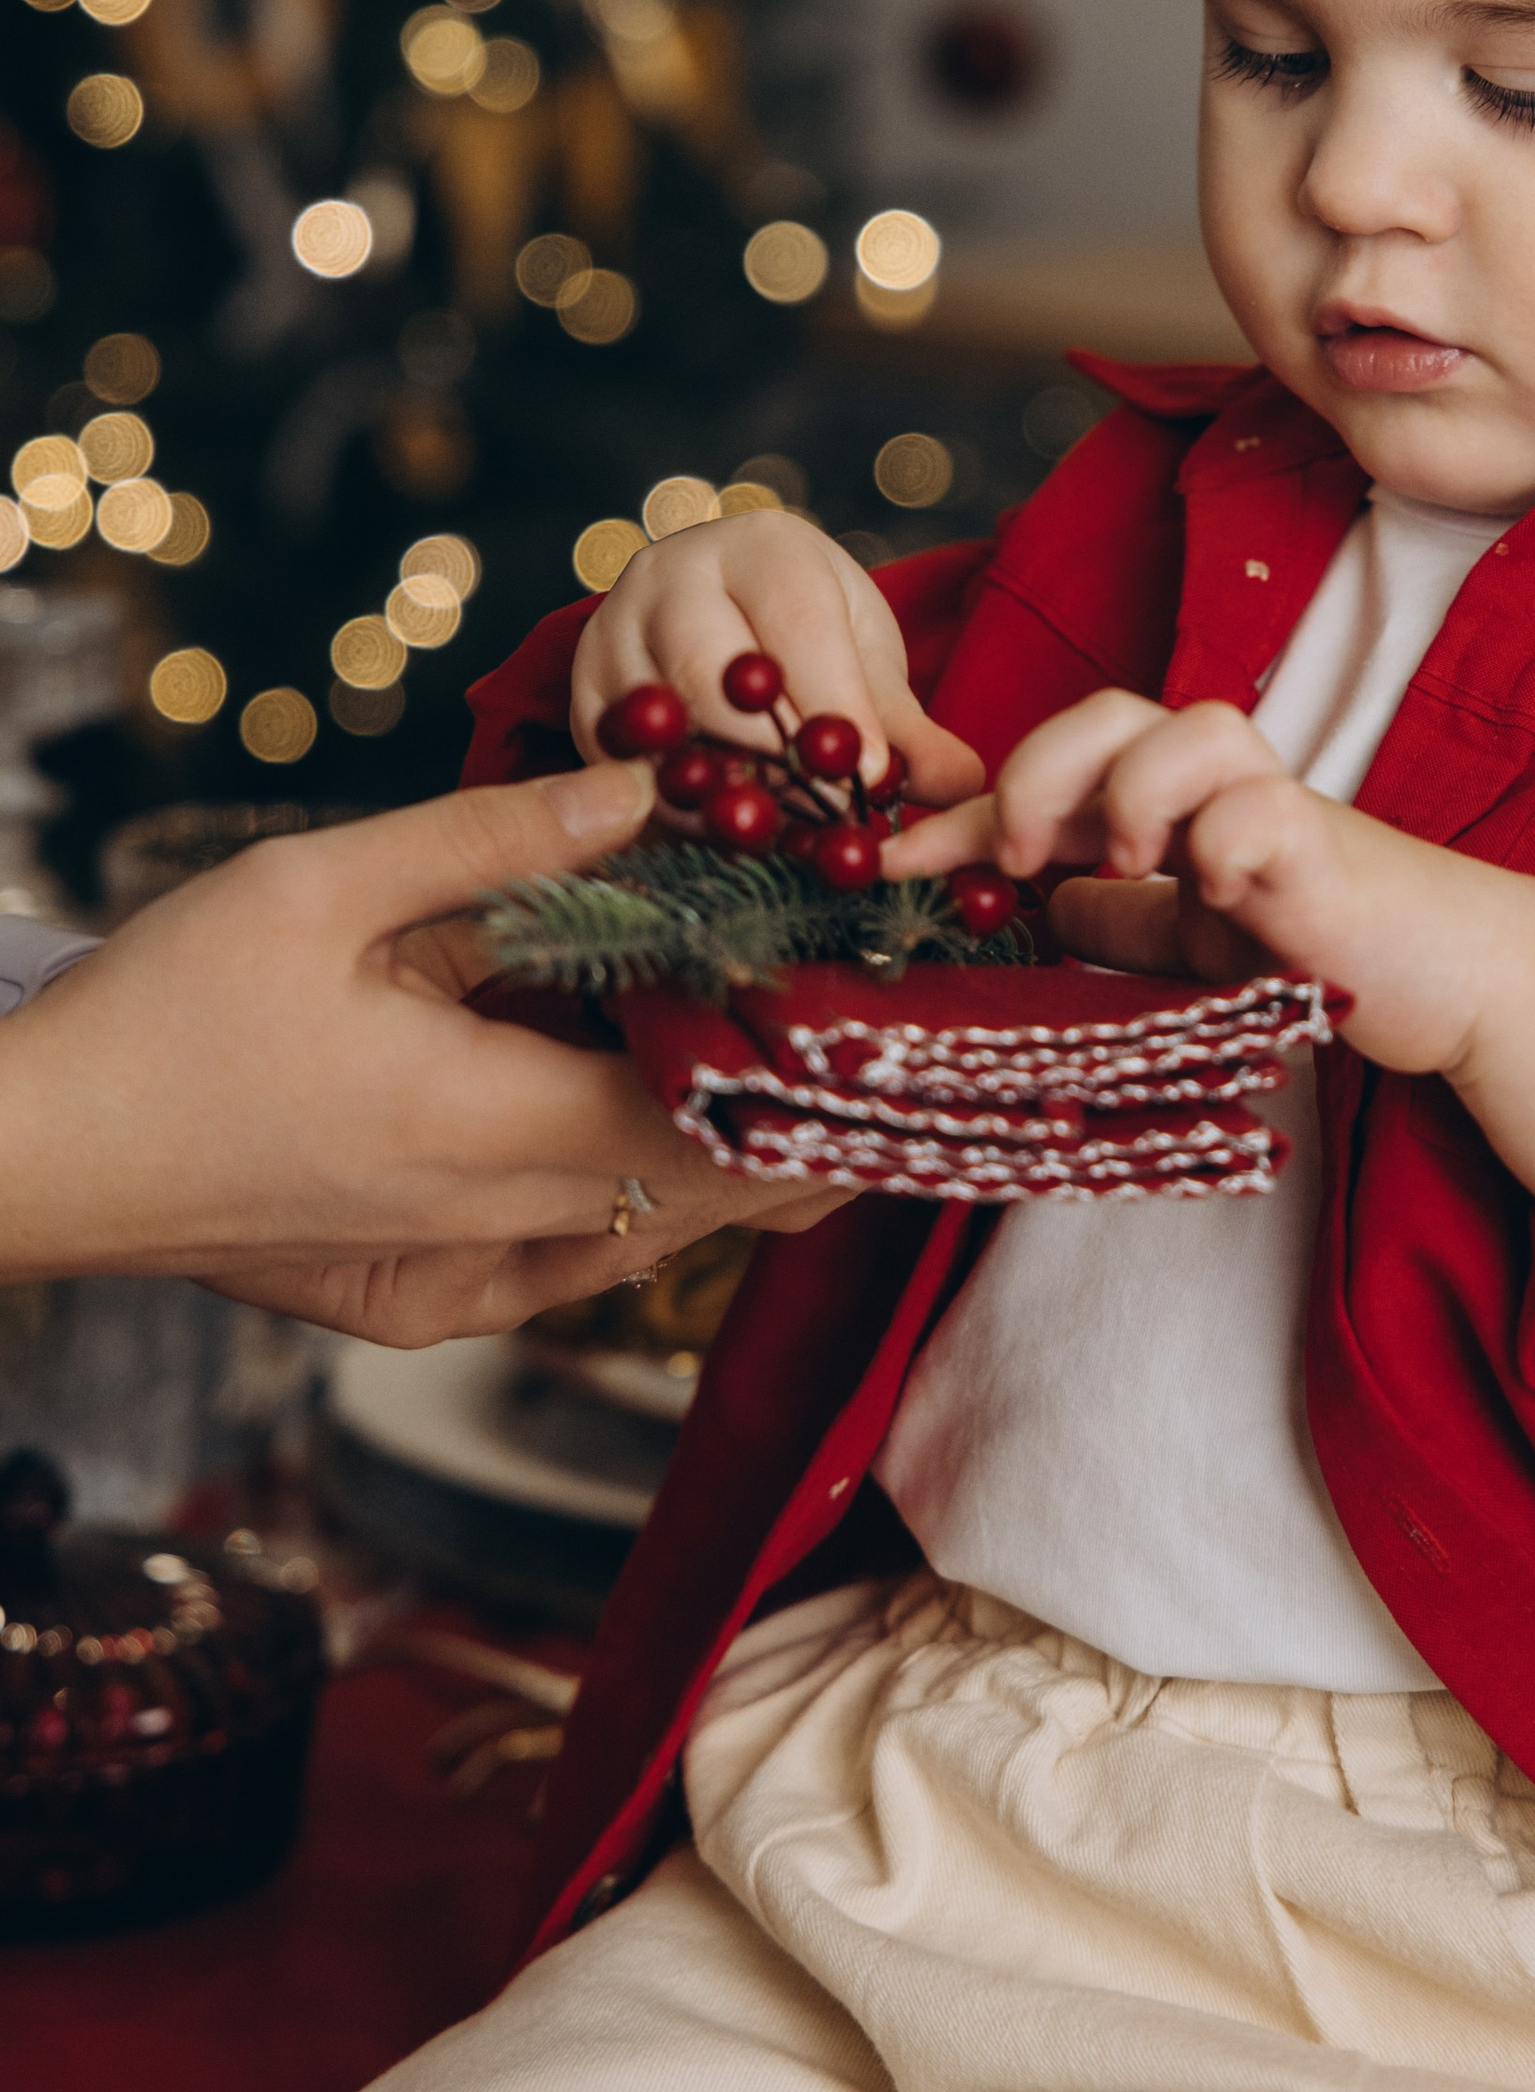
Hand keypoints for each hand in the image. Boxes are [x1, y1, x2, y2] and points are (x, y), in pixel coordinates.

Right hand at [0, 765, 811, 1340]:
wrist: (23, 1161)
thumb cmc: (153, 1018)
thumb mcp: (318, 888)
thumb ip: (494, 840)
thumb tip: (646, 787)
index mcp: (481, 1128)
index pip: (710, 1121)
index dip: (810, 1074)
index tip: (888, 1013)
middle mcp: (488, 1231)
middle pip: (704, 1192)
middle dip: (799, 1119)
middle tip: (891, 1052)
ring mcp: (452, 1283)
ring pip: (647, 1232)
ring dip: (727, 1160)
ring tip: (816, 1083)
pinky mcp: (413, 1303)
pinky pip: (570, 1263)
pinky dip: (641, 1204)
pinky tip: (675, 1149)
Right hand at [569, 508, 981, 804]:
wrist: (716, 610)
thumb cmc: (806, 630)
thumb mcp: (862, 656)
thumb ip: (908, 726)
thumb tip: (961, 786)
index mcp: (759, 548)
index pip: (795, 621)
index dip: (833, 704)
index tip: (869, 778)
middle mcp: (671, 576)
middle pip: (709, 674)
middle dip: (772, 759)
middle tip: (825, 822)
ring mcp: (613, 635)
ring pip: (658, 729)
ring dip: (722, 795)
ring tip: (784, 839)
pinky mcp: (584, 700)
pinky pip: (623, 770)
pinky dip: (678, 813)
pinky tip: (729, 840)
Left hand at [885, 693, 1534, 1242]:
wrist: (1445, 972)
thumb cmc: (1317, 946)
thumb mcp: (1187, 941)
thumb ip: (1116, 918)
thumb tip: (1040, 907)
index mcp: (1168, 804)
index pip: (1043, 781)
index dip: (958, 820)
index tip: (884, 865)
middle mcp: (1214, 787)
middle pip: (1106, 712)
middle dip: (1038, 774)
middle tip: (1024, 860)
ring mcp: (1273, 807)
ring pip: (1189, 728)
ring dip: (1135, 791)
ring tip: (1128, 867)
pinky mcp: (1325, 849)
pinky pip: (1263, 809)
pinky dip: (1226, 841)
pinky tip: (1215, 893)